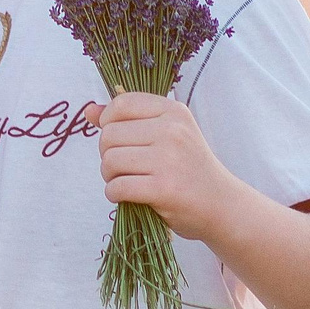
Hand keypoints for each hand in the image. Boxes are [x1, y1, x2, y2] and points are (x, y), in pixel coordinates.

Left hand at [96, 92, 243, 240]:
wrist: (220, 204)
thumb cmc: (187, 168)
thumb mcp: (167, 135)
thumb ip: (128, 120)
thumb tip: (89, 110)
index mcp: (173, 112)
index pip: (121, 104)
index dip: (109, 123)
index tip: (120, 140)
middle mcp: (172, 131)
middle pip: (109, 135)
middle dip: (108, 154)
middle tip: (125, 168)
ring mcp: (168, 159)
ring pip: (109, 161)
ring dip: (110, 176)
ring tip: (128, 181)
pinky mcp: (163, 188)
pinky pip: (116, 187)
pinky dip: (114, 194)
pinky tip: (129, 196)